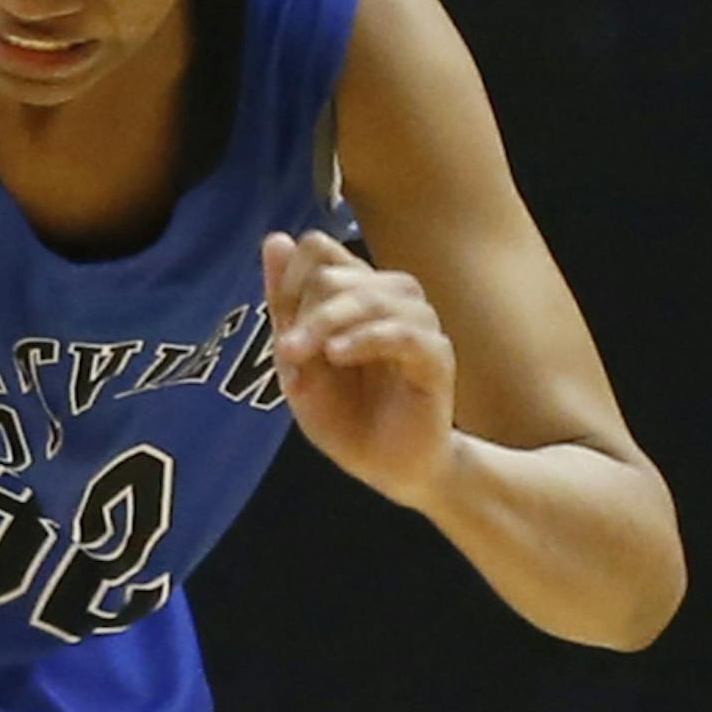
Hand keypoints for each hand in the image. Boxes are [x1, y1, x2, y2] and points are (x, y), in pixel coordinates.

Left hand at [262, 228, 456, 508]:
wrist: (390, 471)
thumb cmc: (349, 420)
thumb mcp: (300, 366)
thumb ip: (286, 307)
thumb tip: (274, 240)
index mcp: (356, 292)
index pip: (319, 249)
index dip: (290, 281)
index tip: (280, 329)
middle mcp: (390, 298)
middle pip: (335, 272)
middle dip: (303, 312)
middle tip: (287, 353)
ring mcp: (417, 323)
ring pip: (370, 294)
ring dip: (327, 324)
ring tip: (308, 359)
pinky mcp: (436, 355)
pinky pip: (403, 331)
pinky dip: (365, 339)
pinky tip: (338, 355)